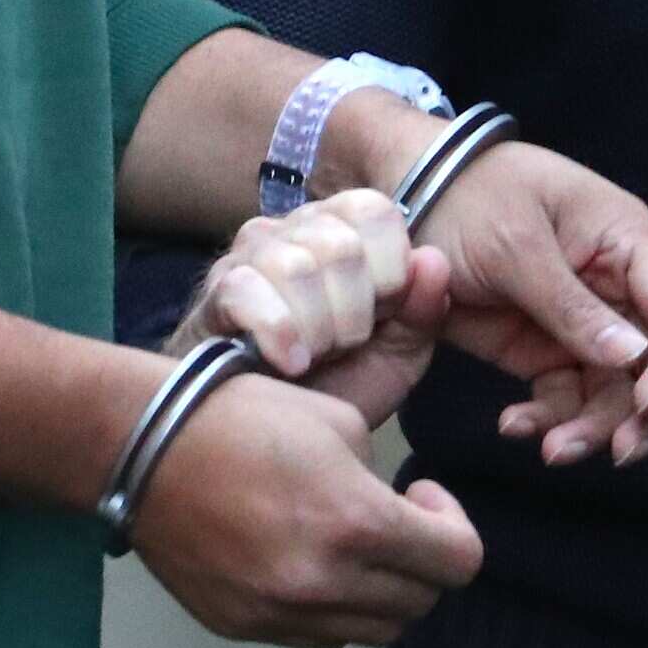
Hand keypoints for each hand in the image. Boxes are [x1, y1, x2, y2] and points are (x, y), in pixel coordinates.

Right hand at [130, 374, 482, 647]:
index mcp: (355, 522)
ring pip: (374, 628)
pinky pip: (319, 635)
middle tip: (396, 518)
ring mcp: (280, 613)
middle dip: (423, 559)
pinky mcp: (245, 626)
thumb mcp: (340, 422)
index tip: (424, 495)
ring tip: (353, 544)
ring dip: (382, 590)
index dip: (455, 525)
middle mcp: (322, 581)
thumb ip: (383, 480)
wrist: (143, 446)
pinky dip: (333, 606)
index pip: (459, 562)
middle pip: (421, 602)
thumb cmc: (240, 417)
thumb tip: (399, 516)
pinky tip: (310, 560)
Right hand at [168, 189, 450, 425]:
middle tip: (343, 346)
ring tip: (314, 357)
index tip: (383, 314)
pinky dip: (278, 333)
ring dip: (316, 329)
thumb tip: (433, 260)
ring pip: (296, 268)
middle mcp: (293, 229)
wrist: (270, 437)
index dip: (390, 270)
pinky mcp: (215, 292)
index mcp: (344, 230)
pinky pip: (247, 292)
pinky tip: (290, 363)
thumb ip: (423, 311)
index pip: (374, 211)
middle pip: (340, 246)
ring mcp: (248, 255)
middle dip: (353, 313)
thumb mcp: (396, 357)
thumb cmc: (335, 385)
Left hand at [409, 140, 647, 467]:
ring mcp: (578, 320)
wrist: (405, 197)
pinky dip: (547, 417)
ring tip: (552, 451)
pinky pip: (561, 394)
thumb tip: (633, 358)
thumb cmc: (467, 195)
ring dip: (589, 426)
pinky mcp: (540, 346)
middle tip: (615, 454)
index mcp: (626, 242)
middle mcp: (614, 285)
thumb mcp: (517, 246)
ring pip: (607, 390)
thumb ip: (571, 305)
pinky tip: (515, 426)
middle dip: (638, 412)